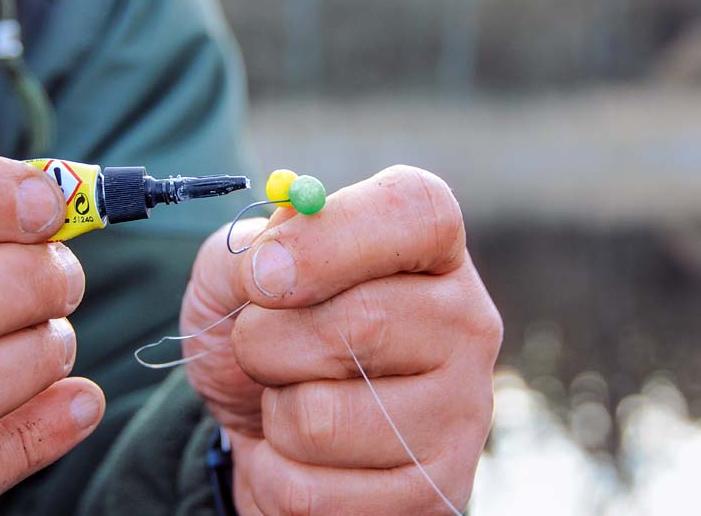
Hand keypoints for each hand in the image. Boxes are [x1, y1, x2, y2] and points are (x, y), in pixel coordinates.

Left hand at [182, 165, 501, 514]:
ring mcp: (463, 412)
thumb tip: (273, 263)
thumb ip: (246, 250)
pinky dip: (275, 475)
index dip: (329, 238)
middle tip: (260, 348)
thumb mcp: (235, 274)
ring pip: (324, 420)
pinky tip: (303, 458)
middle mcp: (466, 321)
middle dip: (266, 343)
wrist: (262, 428)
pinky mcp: (438, 491)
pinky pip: (312, 492)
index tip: (261, 273)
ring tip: (291, 402)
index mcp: (427, 248)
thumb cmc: (262, 333)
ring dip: (273, 415)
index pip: (419, 212)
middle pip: (362, 323)